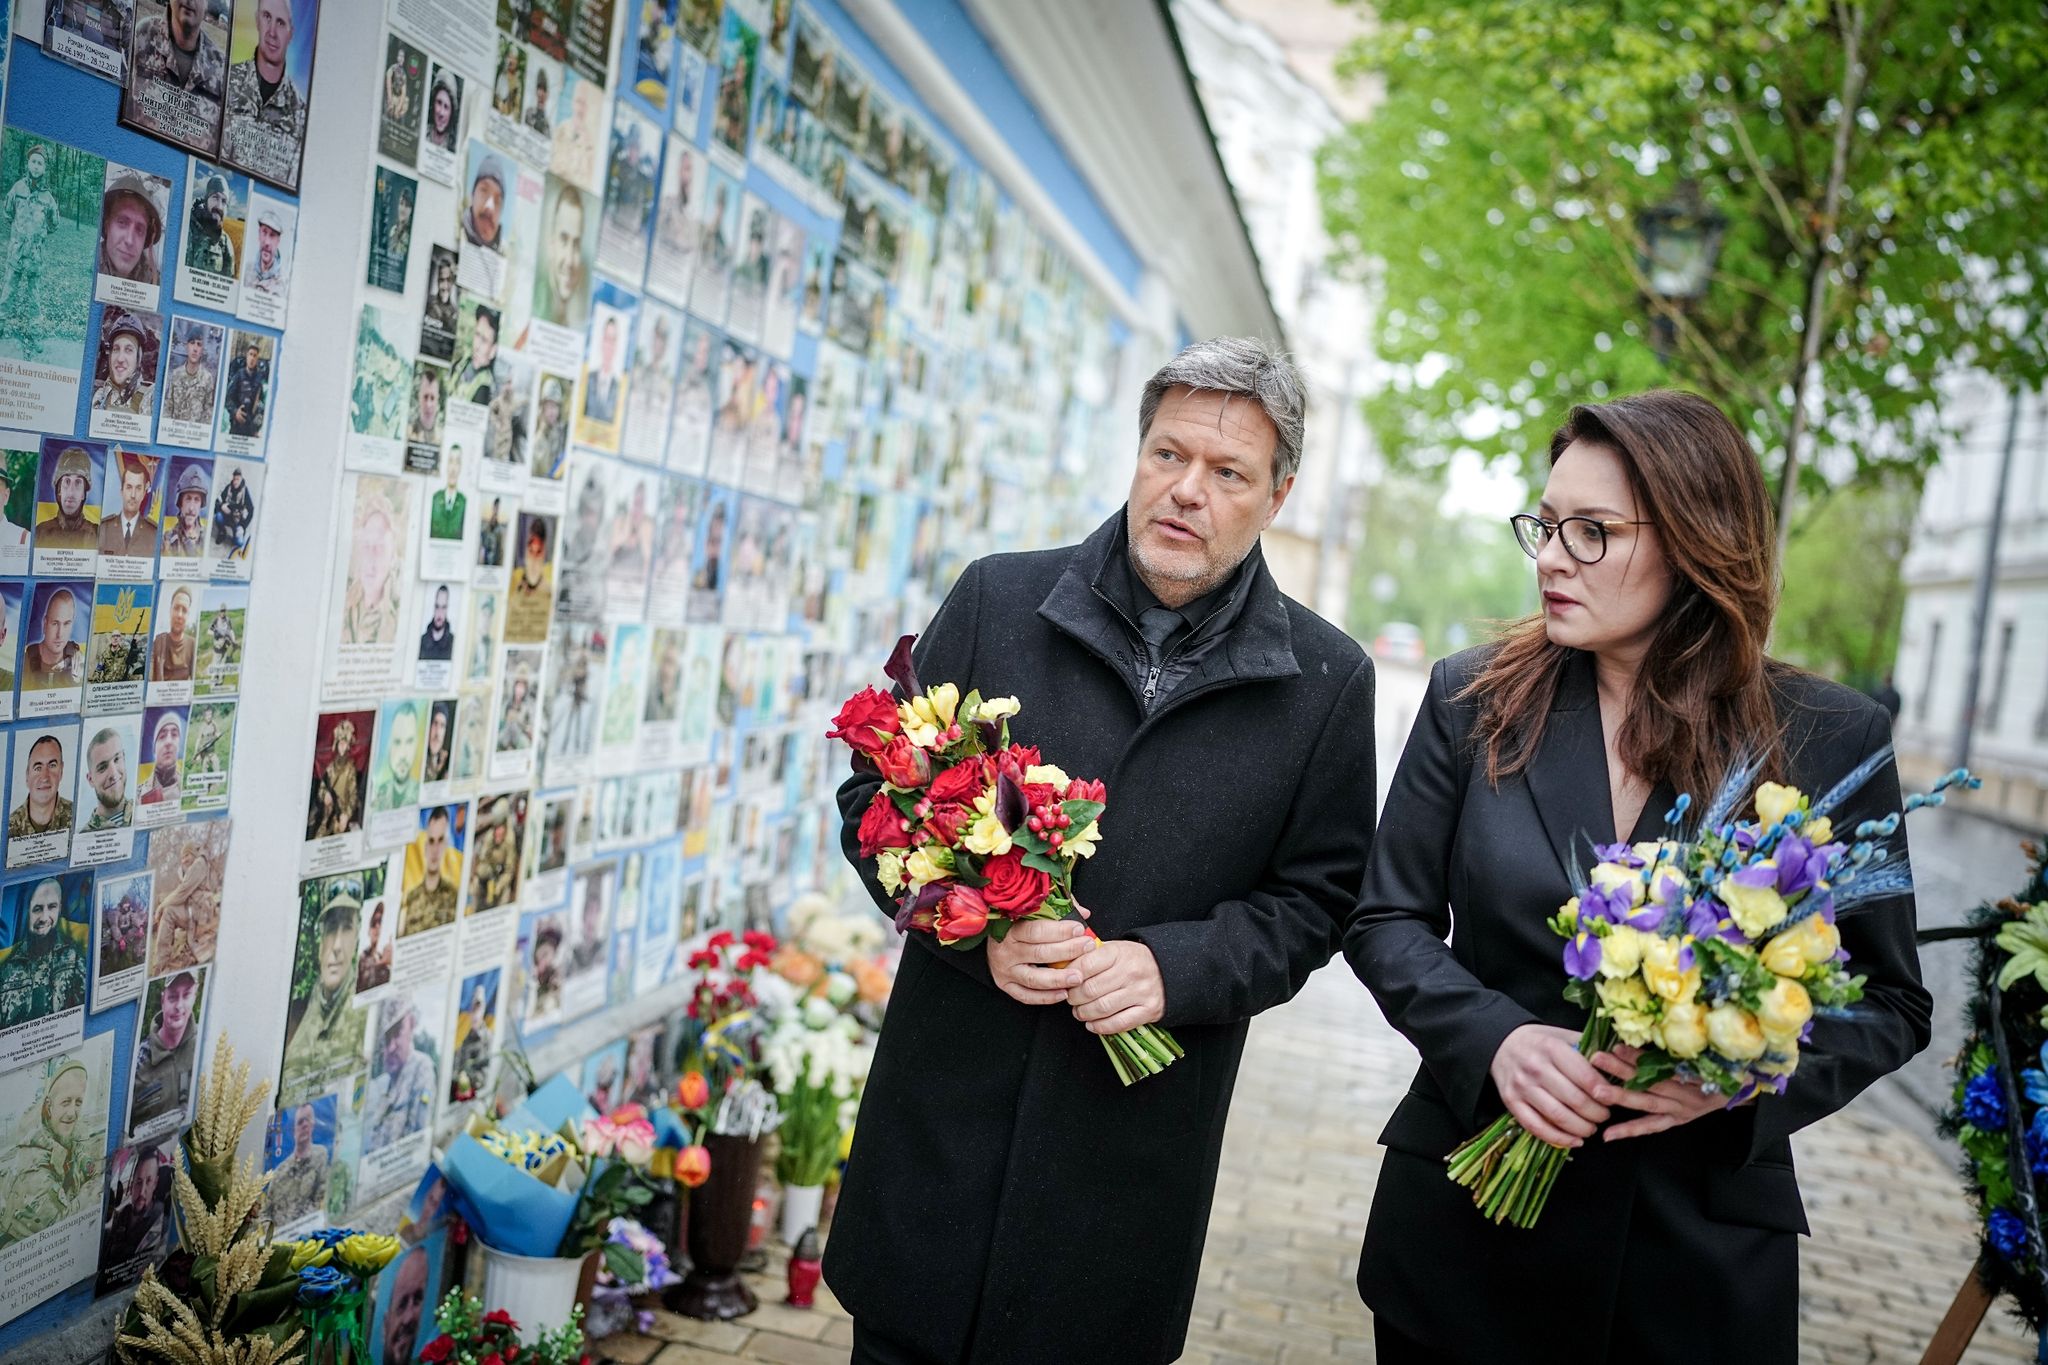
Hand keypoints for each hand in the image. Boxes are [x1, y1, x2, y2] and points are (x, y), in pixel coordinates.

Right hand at [986, 915, 1094, 1005]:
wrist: (994, 941)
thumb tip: (1084, 914)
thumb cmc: (1016, 924)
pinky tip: (1063, 993)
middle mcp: (1005, 951)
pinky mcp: (1006, 985)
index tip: (1079, 929)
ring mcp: (1004, 971)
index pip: (1036, 930)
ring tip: (1078, 977)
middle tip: (1087, 948)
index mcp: (1009, 929)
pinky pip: (1027, 996)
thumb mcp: (1032, 913)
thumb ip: (1058, 911)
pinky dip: (1046, 997)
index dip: (1059, 931)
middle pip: (1039, 953)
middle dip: (1067, 951)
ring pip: (1033, 979)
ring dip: (1058, 979)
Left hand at [1067, 936, 1165, 1035]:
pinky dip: (1101, 1027)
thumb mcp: (1115, 949)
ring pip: (1102, 1008)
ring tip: (1080, 1012)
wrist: (1169, 969)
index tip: (1066, 982)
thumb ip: (1090, 956)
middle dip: (1074, 998)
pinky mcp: (1148, 1010)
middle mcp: (1131, 972)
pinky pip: (1119, 1023)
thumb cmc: (1133, 960)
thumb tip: (1061, 968)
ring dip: (1084, 1013)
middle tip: (1071, 999)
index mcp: (1119, 952)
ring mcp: (1141, 992)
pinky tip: (1092, 1024)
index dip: (1070, 977)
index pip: (1085, 965)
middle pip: (1090, 989)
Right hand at [1489, 1024, 1619, 1148]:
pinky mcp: (1511, 1102)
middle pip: (1575, 1100)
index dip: (1604, 1093)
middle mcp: (1535, 1067)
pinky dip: (1559, 1139)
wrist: (1501, 1044)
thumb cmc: (1540, 1042)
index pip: (1585, 1077)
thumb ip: (1590, 1048)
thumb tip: (1619, 1064)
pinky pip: (1537, 1127)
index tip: (1612, 1098)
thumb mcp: (1564, 1036)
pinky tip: (1574, 1141)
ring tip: (1591, 1128)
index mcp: (1552, 1048)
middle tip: (1604, 1115)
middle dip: (1597, 1113)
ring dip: (1581, 1128)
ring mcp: (1522, 1087)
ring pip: (1558, 1117)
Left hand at [1591, 1044, 1734, 1140]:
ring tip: (1595, 1091)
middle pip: (1651, 1082)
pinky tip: (1608, 1135)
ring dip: (1620, 1096)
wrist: (1745, 1088)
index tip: (1617, 1045)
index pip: (1663, 1066)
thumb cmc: (1726, 1064)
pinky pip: (1652, 1127)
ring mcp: (1680, 1109)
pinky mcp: (1677, 1120)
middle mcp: (1685, 1094)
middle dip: (1622, 1071)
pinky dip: (1630, 1130)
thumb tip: (1653, 1028)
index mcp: (1694, 1074)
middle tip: (1597, 1060)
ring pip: (1647, 1103)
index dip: (1640, 1058)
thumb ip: (1685, 1047)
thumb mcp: (1711, 1053)